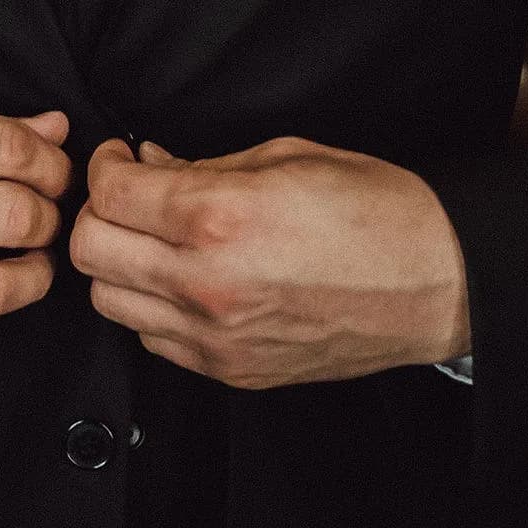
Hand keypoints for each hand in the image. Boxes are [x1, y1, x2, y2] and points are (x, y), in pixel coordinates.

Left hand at [69, 134, 466, 388]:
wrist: (436, 283)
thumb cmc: (376, 212)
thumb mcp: (285, 157)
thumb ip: (201, 164)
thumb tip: (147, 164)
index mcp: (219, 218)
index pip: (109, 195)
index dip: (103, 166)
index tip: (118, 159)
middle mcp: (207, 284)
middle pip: (91, 251)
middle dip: (100, 213)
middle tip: (127, 196)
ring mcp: (216, 337)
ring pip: (111, 303)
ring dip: (120, 265)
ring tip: (153, 241)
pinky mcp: (231, 371)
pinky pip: (153, 340)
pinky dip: (153, 308)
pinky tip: (184, 281)